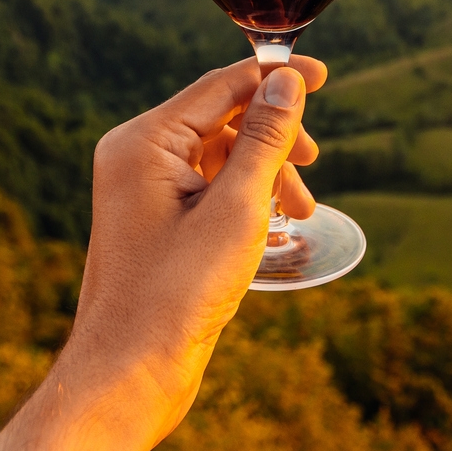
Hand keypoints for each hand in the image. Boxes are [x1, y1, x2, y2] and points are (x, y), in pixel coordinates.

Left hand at [60, 54, 325, 450]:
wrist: (129, 375)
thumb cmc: (177, 294)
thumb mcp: (236, 208)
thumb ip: (265, 139)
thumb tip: (286, 81)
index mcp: (142, 142)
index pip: (219, 86)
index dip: (274, 77)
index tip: (322, 75)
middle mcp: (135, 158)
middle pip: (220, 119)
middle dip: (272, 139)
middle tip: (312, 166)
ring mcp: (142, 192)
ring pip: (218, 157)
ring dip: (264, 174)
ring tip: (299, 212)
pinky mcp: (155, 224)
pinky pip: (207, 189)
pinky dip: (244, 199)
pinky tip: (272, 227)